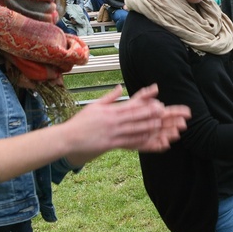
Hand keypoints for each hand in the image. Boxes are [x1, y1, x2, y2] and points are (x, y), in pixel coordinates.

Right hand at [64, 85, 190, 164]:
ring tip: (162, 126)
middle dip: (151, 115)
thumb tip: (120, 87)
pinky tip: (149, 141)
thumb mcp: (95, 106)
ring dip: (149, 128)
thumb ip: (110, 97)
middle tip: (165, 113)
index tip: (158, 103)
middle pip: (136, 118)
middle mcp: (113, 122)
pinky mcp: (110, 145)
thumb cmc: (81, 122)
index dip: (146, 105)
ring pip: (134, 131)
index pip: (132, 107)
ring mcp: (113, 134)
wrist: (68, 138)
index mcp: (111, 111)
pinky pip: (128, 143)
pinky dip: (140, 142)